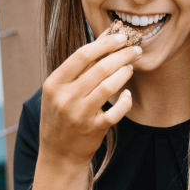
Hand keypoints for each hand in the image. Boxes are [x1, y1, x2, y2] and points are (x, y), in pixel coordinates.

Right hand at [39, 30, 141, 169]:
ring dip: (125, 73)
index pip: (82, 55)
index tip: (121, 36)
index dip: (105, 43)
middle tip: (135, 49)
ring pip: (109, 86)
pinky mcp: (94, 129)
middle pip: (100, 68)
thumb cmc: (61, 115)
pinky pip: (117, 111)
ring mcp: (79, 115)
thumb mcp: (60, 90)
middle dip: (122, 55)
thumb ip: (80, 66)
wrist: (58, 154)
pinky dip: (125, 100)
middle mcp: (65, 98)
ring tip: (130, 67)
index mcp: (54, 83)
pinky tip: (127, 94)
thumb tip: (106, 35)